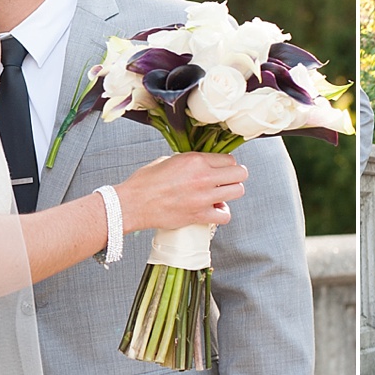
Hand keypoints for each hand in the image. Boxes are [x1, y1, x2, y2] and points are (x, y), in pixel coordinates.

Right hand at [115, 152, 245, 232]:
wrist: (134, 203)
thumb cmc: (146, 182)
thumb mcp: (168, 160)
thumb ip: (190, 161)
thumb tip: (202, 163)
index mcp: (195, 160)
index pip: (229, 159)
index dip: (227, 164)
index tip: (221, 168)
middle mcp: (203, 177)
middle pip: (240, 174)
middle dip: (236, 176)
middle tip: (227, 180)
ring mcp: (203, 197)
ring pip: (238, 192)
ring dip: (231, 193)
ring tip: (220, 194)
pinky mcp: (199, 215)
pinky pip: (225, 215)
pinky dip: (222, 213)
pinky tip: (214, 209)